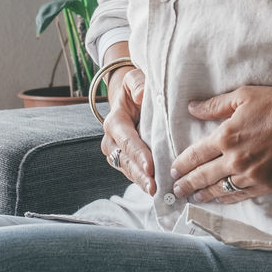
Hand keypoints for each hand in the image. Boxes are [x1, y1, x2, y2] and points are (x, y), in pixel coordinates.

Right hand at [100, 64, 155, 194]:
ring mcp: (117, 153)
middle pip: (126, 161)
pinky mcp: (126, 161)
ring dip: (142, 182)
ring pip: (129, 170)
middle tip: (153, 187)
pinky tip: (159, 189)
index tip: (150, 166)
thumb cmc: (134, 89)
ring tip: (157, 192)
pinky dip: (145, 181)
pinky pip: (134, 173)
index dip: (138, 154)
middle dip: (140, 175)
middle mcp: (112, 141)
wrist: (129, 100)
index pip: (126, 140)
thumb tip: (141, 95)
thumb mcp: (134, 80)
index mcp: (114, 122)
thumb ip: (137, 84)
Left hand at [170, 85, 271, 203]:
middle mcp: (235, 160)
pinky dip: (227, 199)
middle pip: (203, 176)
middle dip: (187, 184)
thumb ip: (214, 106)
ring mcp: (251, 175)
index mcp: (226, 137)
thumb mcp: (242, 97)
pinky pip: (241, 195)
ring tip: (193, 198)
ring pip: (220, 190)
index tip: (173, 170)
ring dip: (204, 195)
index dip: (182, 164)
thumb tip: (191, 108)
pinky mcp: (267, 185)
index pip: (196, 155)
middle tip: (176, 190)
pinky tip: (219, 200)